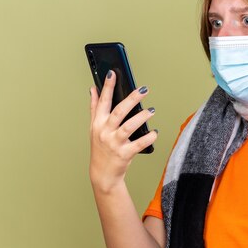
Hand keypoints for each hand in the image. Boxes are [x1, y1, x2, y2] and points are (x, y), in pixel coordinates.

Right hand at [89, 70, 157, 191]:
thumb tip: (92, 89)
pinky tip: (155, 132)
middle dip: (131, 99)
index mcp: (98, 123)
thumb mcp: (94, 128)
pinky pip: (138, 144)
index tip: (113, 73)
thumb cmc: (100, 148)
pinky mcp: (124, 154)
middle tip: (144, 89)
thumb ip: (95, 108)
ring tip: (151, 110)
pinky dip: (148, 138)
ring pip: (129, 127)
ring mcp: (114, 143)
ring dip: (141, 117)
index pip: (103, 101)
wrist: (102, 174)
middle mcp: (105, 132)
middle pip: (118, 112)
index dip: (108, 87)